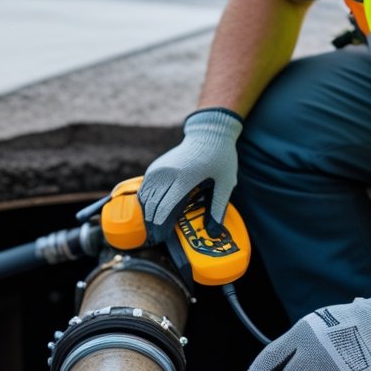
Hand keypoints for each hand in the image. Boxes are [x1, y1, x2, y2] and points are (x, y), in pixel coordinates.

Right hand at [138, 108, 242, 244]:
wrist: (209, 132)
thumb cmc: (221, 158)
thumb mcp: (225, 184)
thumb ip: (218, 209)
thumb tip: (215, 233)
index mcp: (185, 179)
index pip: (165, 207)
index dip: (161, 225)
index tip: (161, 238)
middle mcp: (168, 174)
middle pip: (153, 204)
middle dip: (152, 222)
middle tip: (156, 237)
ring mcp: (160, 168)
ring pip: (145, 196)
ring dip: (146, 212)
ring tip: (151, 227)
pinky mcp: (157, 166)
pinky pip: (145, 186)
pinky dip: (145, 200)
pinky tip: (150, 210)